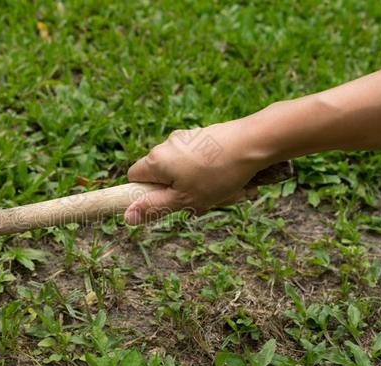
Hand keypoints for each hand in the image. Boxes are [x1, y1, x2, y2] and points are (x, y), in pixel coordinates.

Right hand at [125, 120, 267, 223]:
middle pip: (161, 173)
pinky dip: (209, 171)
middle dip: (177, 190)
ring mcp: (186, 136)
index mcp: (156, 159)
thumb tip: (127, 217)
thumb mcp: (184, 199)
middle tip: (198, 200)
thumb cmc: (218, 174)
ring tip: (220, 190)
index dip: (145, 192)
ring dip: (196, 183)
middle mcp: (167, 144)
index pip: (134, 176)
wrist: (253, 142)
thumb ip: (154, 207)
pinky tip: (229, 177)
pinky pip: (199, 159)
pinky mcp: (204, 134)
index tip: (165, 201)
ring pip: (182, 168)